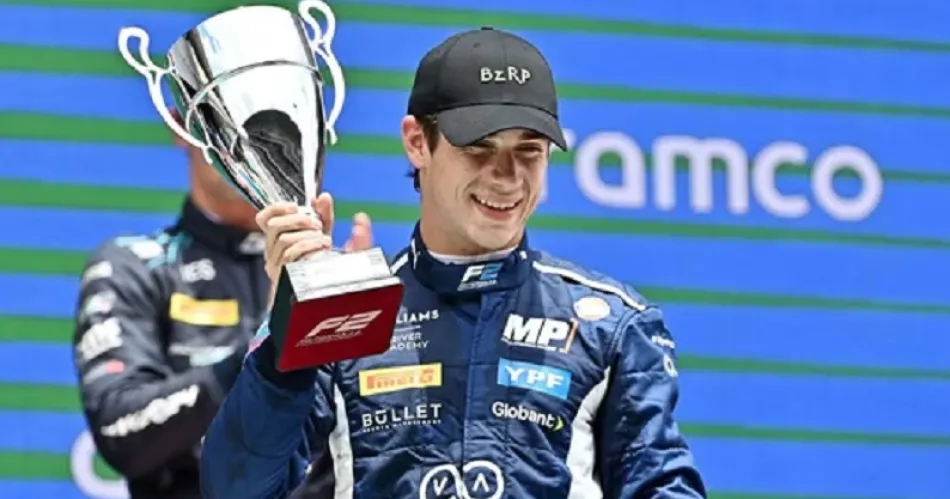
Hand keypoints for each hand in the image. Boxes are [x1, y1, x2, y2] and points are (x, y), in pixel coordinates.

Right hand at [255, 192, 373, 291]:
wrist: (321, 286)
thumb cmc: (319, 257)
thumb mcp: (322, 233)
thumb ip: (323, 214)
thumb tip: (324, 197)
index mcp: (277, 237)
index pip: (263, 218)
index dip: (275, 208)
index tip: (294, 206)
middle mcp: (272, 250)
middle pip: (274, 226)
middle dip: (298, 220)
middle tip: (317, 224)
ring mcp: (275, 263)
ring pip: (284, 240)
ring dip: (307, 236)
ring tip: (324, 239)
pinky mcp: (282, 274)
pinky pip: (291, 255)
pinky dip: (308, 247)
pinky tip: (322, 248)